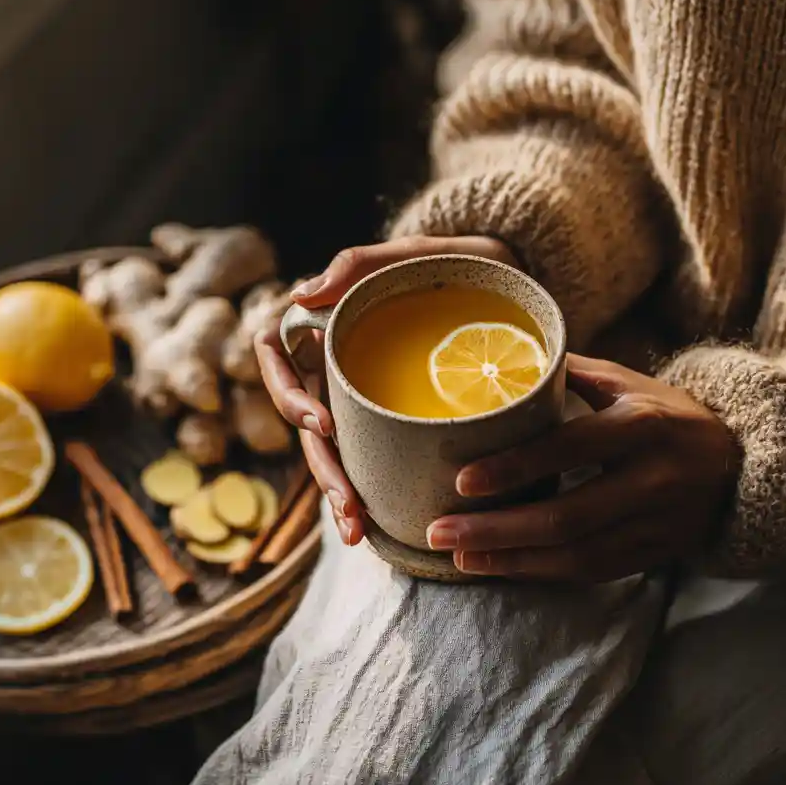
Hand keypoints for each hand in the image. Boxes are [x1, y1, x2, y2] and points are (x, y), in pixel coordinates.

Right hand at [256, 234, 517, 545]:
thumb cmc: (459, 262)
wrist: (511, 281)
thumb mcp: (417, 255)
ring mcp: (364, 392)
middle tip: (348, 505)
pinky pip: (370, 453)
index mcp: (327, 321)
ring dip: (338, 490)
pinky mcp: (394, 415)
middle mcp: (337, 361)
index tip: (319, 422)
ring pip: (332, 447)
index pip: (274, 353)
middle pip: (304, 418)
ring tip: (357, 529)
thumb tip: (300, 294)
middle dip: (321, 466)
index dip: (285, 392)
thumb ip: (360, 264)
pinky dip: (369, 489)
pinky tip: (377, 524)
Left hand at [426, 354, 740, 581]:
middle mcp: (654, 479)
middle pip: (567, 517)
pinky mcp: (656, 555)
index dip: (515, 467)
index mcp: (642, 426)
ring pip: (576, 555)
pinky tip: (501, 567)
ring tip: (459, 556)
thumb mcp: (628, 383)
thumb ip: (570, 372)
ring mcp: (658, 524)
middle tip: (439, 531)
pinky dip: (542, 573)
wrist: (740, 466)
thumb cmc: (667, 415)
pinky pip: (592, 573)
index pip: (569, 449)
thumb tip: (503, 358)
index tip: (463, 479)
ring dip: (511, 560)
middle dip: (496, 529)